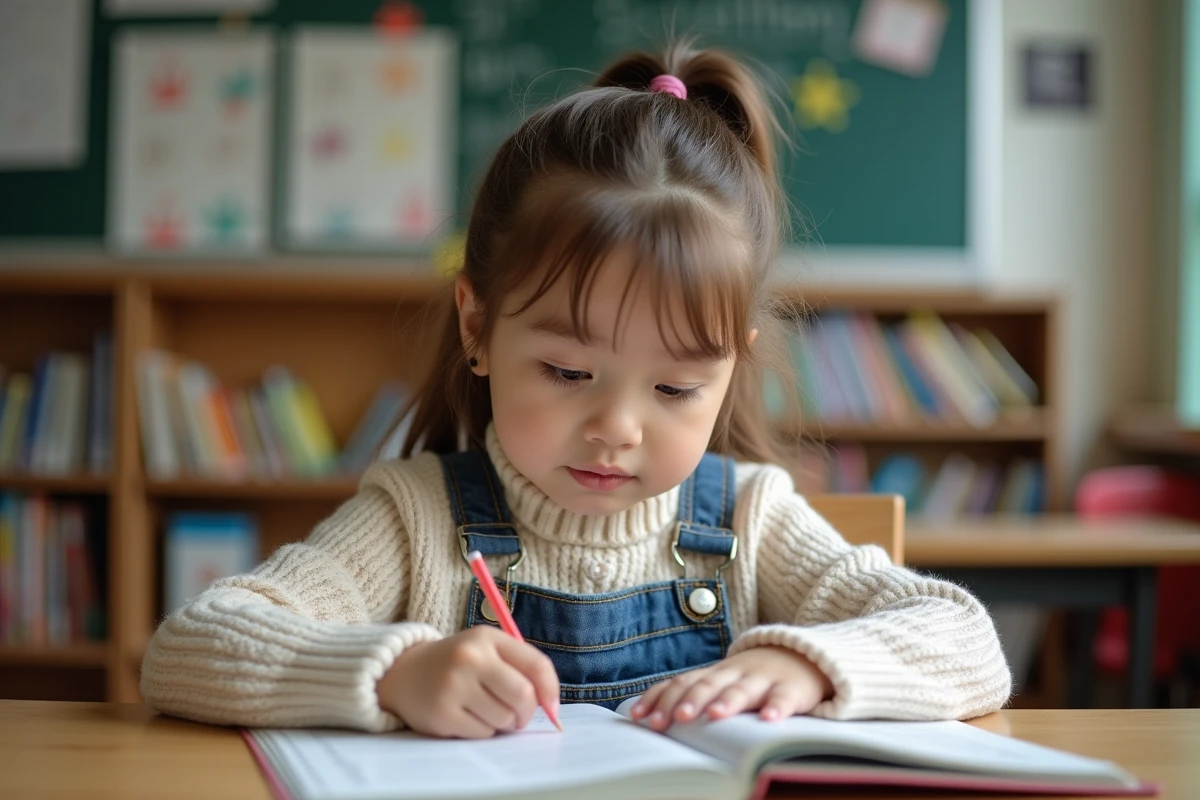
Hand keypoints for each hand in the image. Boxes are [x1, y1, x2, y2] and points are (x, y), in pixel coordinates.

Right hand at [376, 625, 559, 738]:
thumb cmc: (457, 664)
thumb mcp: (486, 649)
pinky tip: (467, 716)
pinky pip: (482, 733)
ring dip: (502, 723)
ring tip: (484, 710)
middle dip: (526, 713)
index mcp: (487, 638)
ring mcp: (454, 686)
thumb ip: (520, 667)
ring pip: (503, 719)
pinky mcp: (442, 713)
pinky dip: (482, 731)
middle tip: (517, 716)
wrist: (404, 673)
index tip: (552, 706)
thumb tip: (552, 704)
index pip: (535, 664)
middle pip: (523, 696)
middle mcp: (470, 658)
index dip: (551, 690)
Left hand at [629, 646, 832, 730]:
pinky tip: (769, 719)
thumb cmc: (751, 678)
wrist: (801, 657)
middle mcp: (734, 674)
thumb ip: (692, 694)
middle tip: (675, 718)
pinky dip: (776, 708)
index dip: (661, 698)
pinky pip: (784, 698)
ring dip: (728, 701)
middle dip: (690, 701)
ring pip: (743, 690)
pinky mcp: (791, 689)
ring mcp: (763, 679)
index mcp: (714, 674)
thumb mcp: (722, 682)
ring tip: (714, 715)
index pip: (682, 682)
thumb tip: (649, 718)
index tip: (641, 716)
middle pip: (708, 685)